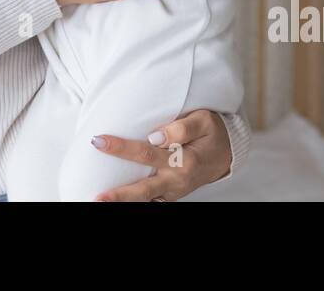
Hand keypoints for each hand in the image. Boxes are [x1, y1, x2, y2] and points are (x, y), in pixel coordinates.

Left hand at [91, 109, 231, 200]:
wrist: (226, 154)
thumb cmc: (212, 133)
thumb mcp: (204, 121)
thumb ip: (181, 127)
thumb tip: (155, 136)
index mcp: (184, 160)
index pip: (146, 153)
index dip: (121, 148)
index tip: (99, 141)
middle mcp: (176, 180)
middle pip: (143, 189)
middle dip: (119, 194)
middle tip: (96, 196)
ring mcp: (173, 191)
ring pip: (145, 200)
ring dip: (124, 202)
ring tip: (101, 202)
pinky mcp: (170, 195)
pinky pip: (151, 202)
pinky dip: (135, 202)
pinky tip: (116, 201)